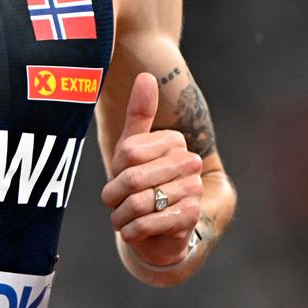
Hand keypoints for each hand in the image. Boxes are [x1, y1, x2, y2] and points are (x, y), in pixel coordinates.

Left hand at [100, 72, 202, 268]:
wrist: (158, 231)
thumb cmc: (141, 185)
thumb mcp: (131, 151)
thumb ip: (138, 115)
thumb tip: (145, 76)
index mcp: (173, 141)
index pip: (127, 153)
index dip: (114, 171)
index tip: (119, 178)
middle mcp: (189, 162)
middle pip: (131, 179)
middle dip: (113, 197)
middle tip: (116, 203)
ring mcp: (194, 189)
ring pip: (137, 203)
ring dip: (120, 216)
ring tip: (123, 218)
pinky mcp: (191, 216)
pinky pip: (146, 223)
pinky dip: (131, 231)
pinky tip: (133, 231)